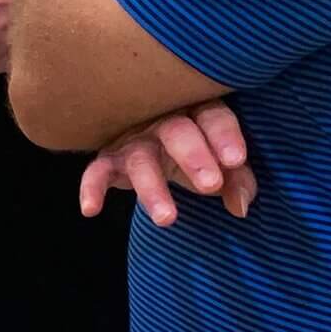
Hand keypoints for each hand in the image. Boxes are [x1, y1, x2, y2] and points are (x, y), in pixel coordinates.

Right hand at [79, 101, 256, 225]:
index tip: (235, 161)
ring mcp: (132, 140)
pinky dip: (91, 188)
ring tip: (167, 219)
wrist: (153, 141)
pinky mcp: (109, 159)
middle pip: (176, 131)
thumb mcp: (221, 162)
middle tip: (209, 184)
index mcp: (196, 113)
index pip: (212, 118)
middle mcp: (162, 121)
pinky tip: (91, 209)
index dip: (224, 137)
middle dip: (193, 156)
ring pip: (140, 159)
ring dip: (152, 188)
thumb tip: (239, 207)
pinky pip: (96, 171)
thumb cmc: (197, 149)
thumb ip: (237, 180)